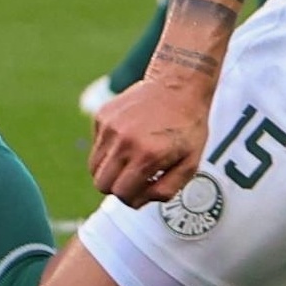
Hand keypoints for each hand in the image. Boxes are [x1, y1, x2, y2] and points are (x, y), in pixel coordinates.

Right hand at [89, 73, 212, 206]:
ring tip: (132, 159)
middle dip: (117, 188)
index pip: (122, 194)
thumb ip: (167, 189)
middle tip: (135, 178)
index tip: (143, 191)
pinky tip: (131, 137)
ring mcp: (109, 127)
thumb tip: (139, 200)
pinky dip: (110, 149)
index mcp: (147, 156)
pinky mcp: (102, 116)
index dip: (132, 199)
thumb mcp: (191, 162)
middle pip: (101, 184)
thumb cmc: (188, 126)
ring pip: (94, 166)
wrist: (179, 85)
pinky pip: (97, 145)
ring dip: (111, 170)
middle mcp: (124, 141)